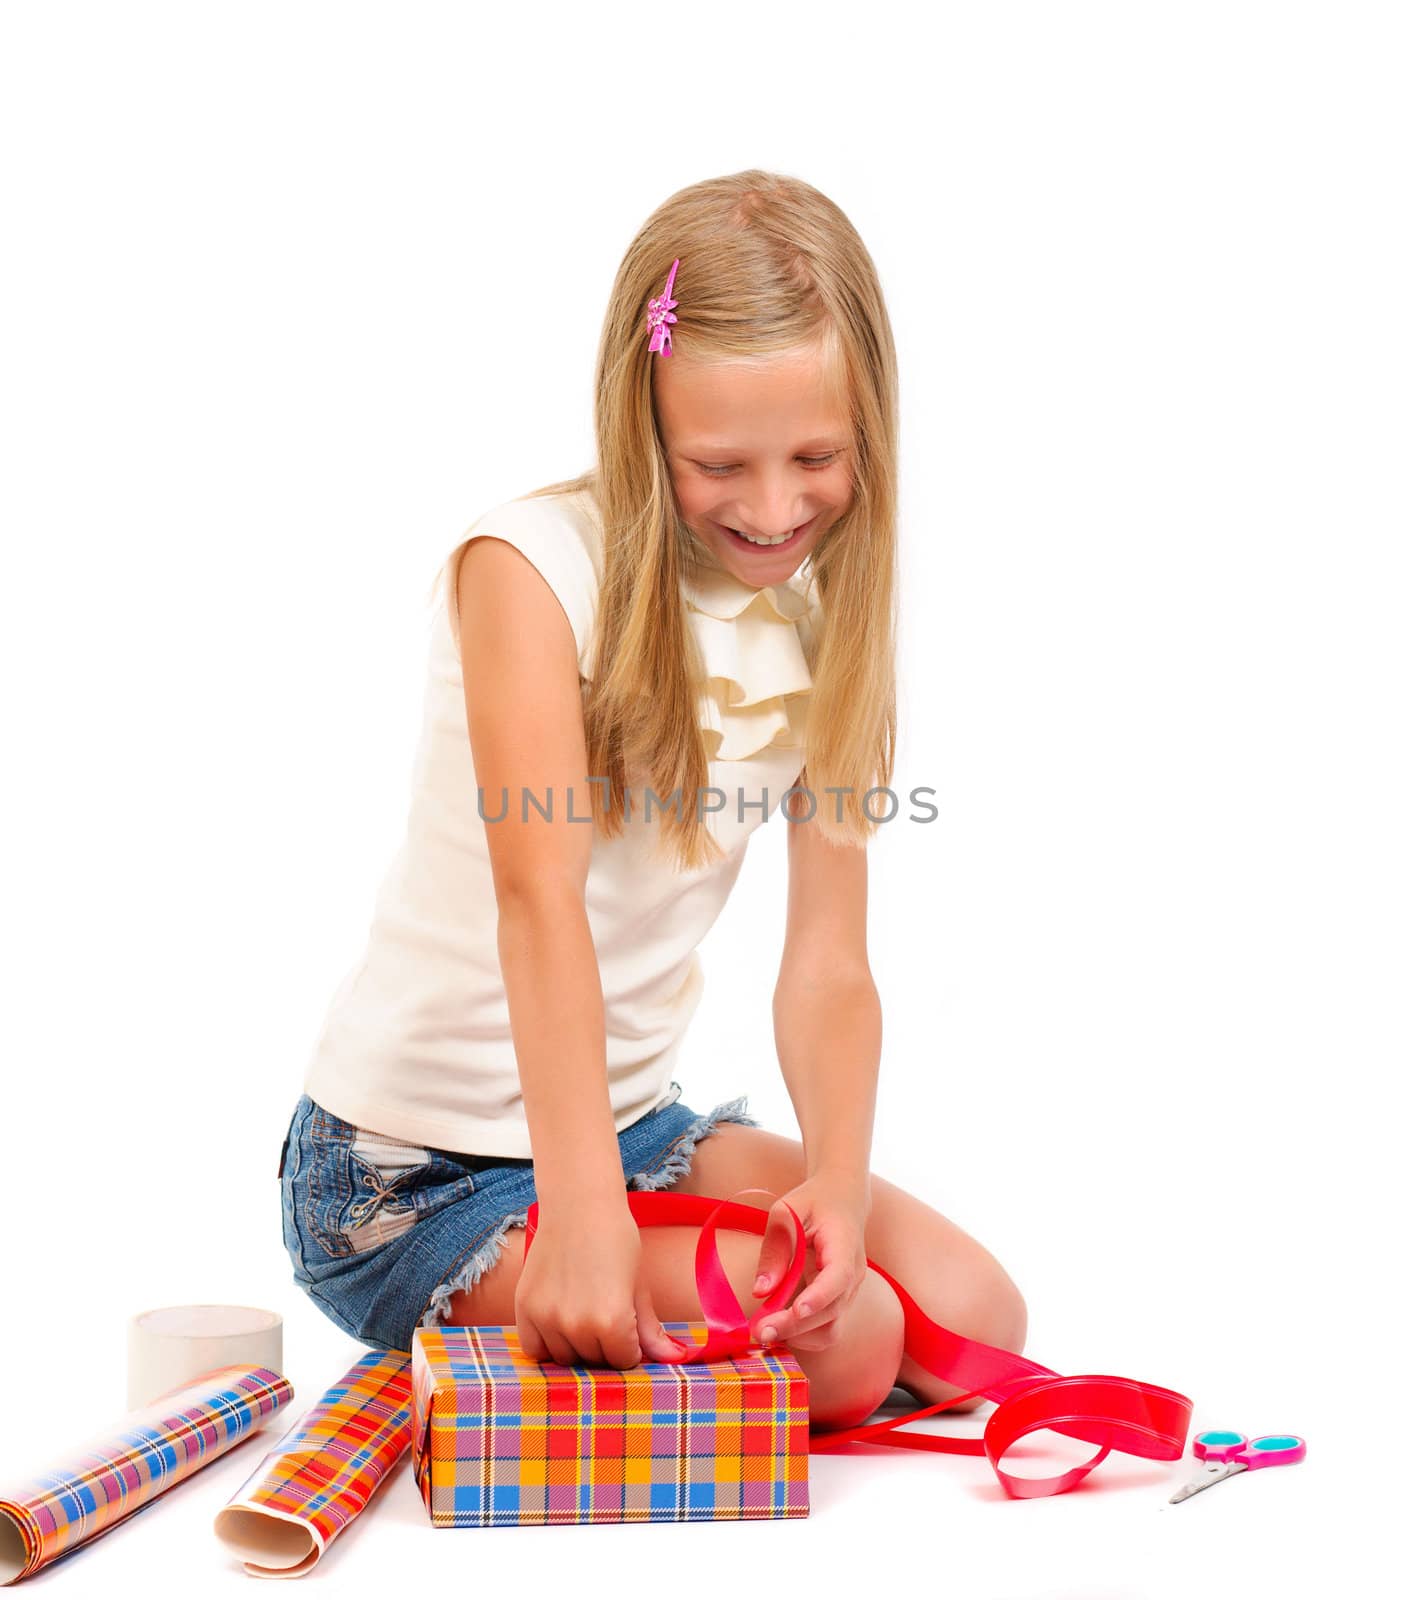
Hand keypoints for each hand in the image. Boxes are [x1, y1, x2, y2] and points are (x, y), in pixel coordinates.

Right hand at [515, 1197, 688, 1369]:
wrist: (579, 1205)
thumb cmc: (616, 1239)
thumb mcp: (638, 1285)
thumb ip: (650, 1328)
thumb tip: (674, 1359)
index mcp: (612, 1321)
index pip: (623, 1360)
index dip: (629, 1346)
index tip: (628, 1327)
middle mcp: (577, 1325)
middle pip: (594, 1361)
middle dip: (604, 1347)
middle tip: (606, 1316)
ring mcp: (547, 1318)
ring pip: (565, 1358)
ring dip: (576, 1346)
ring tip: (584, 1314)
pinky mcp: (524, 1308)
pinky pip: (534, 1348)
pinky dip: (546, 1344)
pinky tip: (558, 1324)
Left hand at [746, 1172, 871, 1352]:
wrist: (842, 1198)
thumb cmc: (813, 1201)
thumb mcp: (787, 1210)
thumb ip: (776, 1247)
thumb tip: (761, 1290)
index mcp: (844, 1245)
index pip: (839, 1276)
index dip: (818, 1296)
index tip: (795, 1310)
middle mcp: (853, 1275)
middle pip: (830, 1311)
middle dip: (795, 1325)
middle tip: (759, 1331)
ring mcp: (848, 1292)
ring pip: (831, 1328)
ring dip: (799, 1336)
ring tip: (764, 1332)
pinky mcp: (838, 1301)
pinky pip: (825, 1328)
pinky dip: (803, 1334)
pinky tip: (777, 1328)